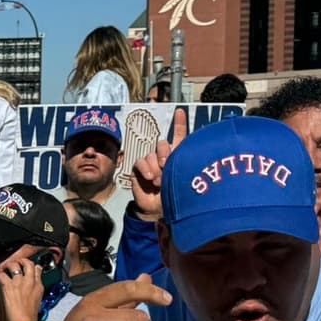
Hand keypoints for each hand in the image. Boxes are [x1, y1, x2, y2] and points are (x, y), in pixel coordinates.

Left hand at [0, 244, 45, 320]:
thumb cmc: (29, 315)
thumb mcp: (38, 300)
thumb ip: (36, 289)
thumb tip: (35, 283)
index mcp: (37, 286)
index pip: (37, 269)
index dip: (31, 265)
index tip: (27, 265)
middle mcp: (28, 282)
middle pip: (26, 264)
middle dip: (20, 261)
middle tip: (14, 263)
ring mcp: (17, 283)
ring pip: (13, 266)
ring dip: (7, 265)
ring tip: (3, 267)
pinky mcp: (7, 287)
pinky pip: (0, 275)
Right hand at [131, 108, 186, 222]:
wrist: (158, 209)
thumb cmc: (174, 196)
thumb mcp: (180, 177)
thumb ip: (177, 163)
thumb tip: (166, 154)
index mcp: (178, 156)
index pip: (179, 136)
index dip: (179, 123)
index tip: (180, 111)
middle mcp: (164, 157)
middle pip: (163, 143)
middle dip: (165, 155)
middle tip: (167, 168)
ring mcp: (151, 163)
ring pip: (152, 154)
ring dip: (155, 167)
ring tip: (159, 181)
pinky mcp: (139, 169)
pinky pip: (141, 161)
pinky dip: (145, 168)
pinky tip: (149, 177)